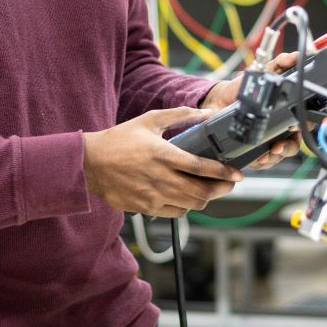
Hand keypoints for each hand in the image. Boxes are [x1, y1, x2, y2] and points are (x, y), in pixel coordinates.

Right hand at [83, 106, 244, 217]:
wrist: (89, 164)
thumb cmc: (119, 139)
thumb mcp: (149, 120)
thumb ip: (180, 115)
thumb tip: (206, 114)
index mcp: (162, 154)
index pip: (201, 168)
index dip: (224, 172)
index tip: (238, 174)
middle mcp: (159, 178)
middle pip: (201, 192)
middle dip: (221, 189)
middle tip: (229, 183)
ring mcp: (153, 196)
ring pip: (191, 205)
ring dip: (205, 198)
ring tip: (209, 189)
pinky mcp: (146, 208)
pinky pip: (176, 213)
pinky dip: (186, 206)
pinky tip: (186, 195)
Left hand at [201, 52, 303, 168]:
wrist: (217, 102)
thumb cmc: (241, 89)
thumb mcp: (262, 72)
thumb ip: (280, 63)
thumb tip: (296, 56)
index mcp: (286, 111)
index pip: (303, 122)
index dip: (303, 127)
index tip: (293, 128)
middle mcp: (280, 129)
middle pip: (293, 144)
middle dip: (287, 148)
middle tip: (278, 146)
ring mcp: (268, 142)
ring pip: (279, 156)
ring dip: (274, 156)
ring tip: (267, 152)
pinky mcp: (254, 152)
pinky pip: (262, 162)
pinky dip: (260, 161)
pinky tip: (256, 156)